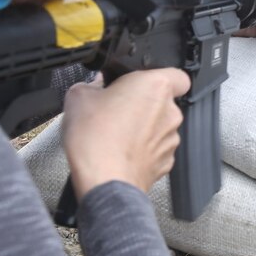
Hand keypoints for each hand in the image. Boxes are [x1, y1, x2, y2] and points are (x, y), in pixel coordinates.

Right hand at [61, 68, 190, 197]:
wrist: (103, 180)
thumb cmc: (96, 139)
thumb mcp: (79, 97)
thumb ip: (91, 85)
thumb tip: (95, 88)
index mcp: (155, 86)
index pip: (177, 75)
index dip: (159, 77)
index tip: (140, 83)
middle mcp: (170, 111)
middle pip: (163, 102)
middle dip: (143, 104)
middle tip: (117, 110)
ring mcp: (170, 139)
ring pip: (160, 127)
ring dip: (144, 128)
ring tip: (115, 134)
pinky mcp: (166, 162)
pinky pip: (156, 149)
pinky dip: (143, 150)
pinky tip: (121, 152)